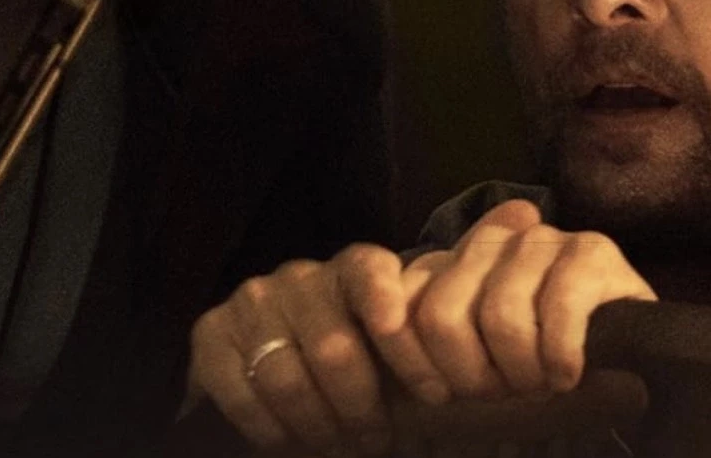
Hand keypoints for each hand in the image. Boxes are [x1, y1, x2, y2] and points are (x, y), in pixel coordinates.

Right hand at [186, 242, 448, 454]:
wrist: (273, 365)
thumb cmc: (359, 360)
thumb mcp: (399, 345)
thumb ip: (433, 333)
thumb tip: (500, 287)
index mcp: (353, 270)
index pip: (374, 277)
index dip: (402, 333)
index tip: (432, 393)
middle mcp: (300, 276)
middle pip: (334, 349)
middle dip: (359, 408)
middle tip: (374, 440)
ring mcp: (252, 301)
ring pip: (286, 377)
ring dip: (316, 425)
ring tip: (336, 444)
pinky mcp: (210, 332)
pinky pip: (241, 393)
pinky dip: (269, 428)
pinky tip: (287, 440)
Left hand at [400, 198, 656, 401]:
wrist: (629, 368)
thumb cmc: (533, 370)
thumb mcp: (470, 362)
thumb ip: (426, 334)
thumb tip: (388, 316)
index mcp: (452, 260)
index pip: (400, 306)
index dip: (417, 366)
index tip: (443, 397)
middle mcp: (494, 238)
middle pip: (443, 317)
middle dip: (473, 376)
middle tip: (505, 393)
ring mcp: (544, 240)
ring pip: (501, 318)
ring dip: (523, 372)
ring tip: (541, 384)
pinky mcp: (593, 253)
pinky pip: (559, 310)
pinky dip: (562, 358)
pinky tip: (569, 375)